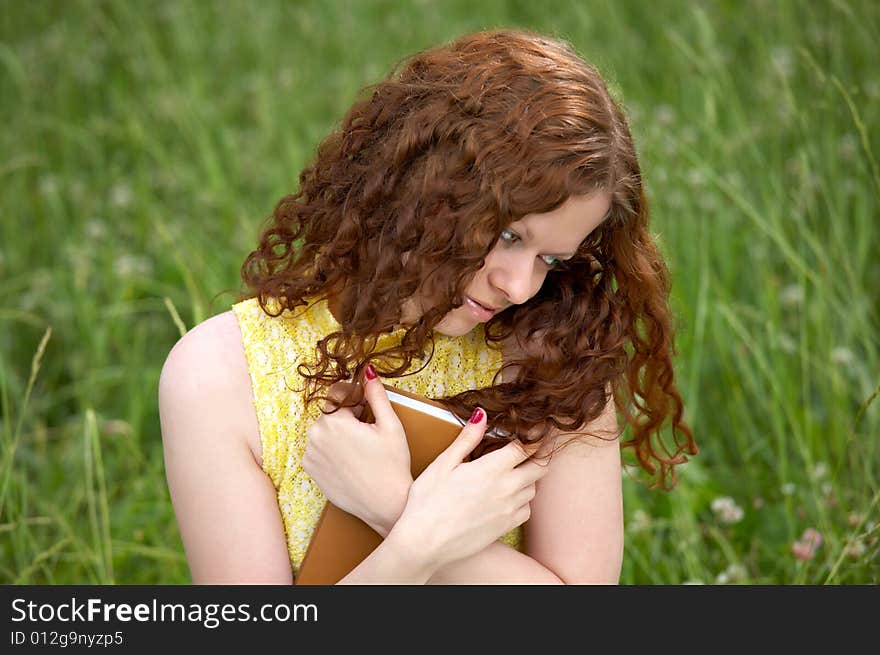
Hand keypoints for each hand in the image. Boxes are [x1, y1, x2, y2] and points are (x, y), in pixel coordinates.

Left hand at [301, 366, 412, 535]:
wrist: (384, 504)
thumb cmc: (391, 466)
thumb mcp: (390, 425)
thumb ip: (376, 395)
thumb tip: (368, 373)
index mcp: (334, 421)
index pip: (337, 392)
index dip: (355, 397)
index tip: (366, 407)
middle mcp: (315, 435)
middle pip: (331, 412)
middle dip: (347, 416)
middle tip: (368, 432)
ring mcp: (310, 454)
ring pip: (324, 430)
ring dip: (338, 432)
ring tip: (360, 449)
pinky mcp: (310, 469)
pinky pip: (318, 448)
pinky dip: (331, 449)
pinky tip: (350, 460)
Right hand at [389, 408, 546, 569]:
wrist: (425, 543)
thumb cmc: (428, 501)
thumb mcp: (444, 463)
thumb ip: (467, 438)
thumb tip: (482, 414)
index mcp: (492, 468)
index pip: (527, 446)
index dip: (537, 435)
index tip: (540, 428)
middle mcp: (507, 488)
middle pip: (540, 467)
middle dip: (542, 453)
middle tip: (539, 445)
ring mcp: (508, 510)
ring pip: (533, 488)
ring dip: (531, 476)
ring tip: (520, 469)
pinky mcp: (506, 527)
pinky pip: (526, 509)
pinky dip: (524, 499)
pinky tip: (510, 495)